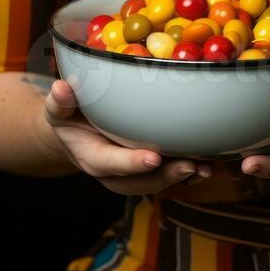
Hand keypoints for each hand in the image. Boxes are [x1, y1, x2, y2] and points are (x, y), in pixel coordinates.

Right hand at [44, 79, 213, 194]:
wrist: (76, 133)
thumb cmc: (70, 115)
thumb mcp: (59, 107)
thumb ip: (61, 101)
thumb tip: (62, 87)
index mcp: (91, 157)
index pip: (110, 163)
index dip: (131, 163)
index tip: (152, 158)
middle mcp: (114, 173)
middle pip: (140, 182)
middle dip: (165, 176)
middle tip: (190, 165)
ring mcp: (132, 175)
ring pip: (158, 183)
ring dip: (183, 177)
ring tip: (206, 168)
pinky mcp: (148, 170)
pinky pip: (168, 176)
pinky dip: (189, 173)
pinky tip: (210, 164)